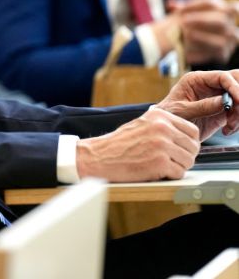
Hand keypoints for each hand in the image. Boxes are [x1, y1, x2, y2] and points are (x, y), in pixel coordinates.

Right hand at [76, 107, 199, 180]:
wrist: (99, 156)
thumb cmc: (119, 144)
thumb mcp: (142, 124)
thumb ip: (164, 126)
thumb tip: (188, 137)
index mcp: (160, 116)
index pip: (192, 131)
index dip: (188, 143)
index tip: (180, 148)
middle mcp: (163, 128)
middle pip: (193, 147)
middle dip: (184, 156)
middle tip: (170, 160)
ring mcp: (162, 146)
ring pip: (189, 161)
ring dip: (178, 167)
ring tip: (160, 165)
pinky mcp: (160, 163)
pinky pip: (179, 174)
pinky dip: (170, 176)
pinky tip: (155, 171)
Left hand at [157, 69, 238, 139]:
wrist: (167, 130)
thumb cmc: (169, 116)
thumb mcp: (182, 111)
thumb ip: (202, 106)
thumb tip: (224, 101)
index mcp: (196, 79)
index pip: (223, 77)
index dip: (234, 87)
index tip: (238, 101)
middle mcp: (209, 85)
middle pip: (236, 83)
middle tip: (237, 112)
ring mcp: (218, 97)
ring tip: (230, 126)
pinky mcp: (223, 110)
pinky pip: (238, 112)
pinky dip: (237, 122)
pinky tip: (227, 130)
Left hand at [167, 0, 238, 64]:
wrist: (191, 38)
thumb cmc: (191, 20)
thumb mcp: (185, 12)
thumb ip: (179, 7)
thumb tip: (171, 4)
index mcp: (224, 9)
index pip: (212, 3)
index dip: (195, 5)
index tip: (179, 9)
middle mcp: (230, 24)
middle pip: (221, 21)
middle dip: (200, 20)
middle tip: (183, 22)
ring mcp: (229, 40)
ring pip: (219, 42)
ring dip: (201, 38)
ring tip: (185, 36)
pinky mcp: (224, 53)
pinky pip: (213, 55)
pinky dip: (198, 54)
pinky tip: (185, 53)